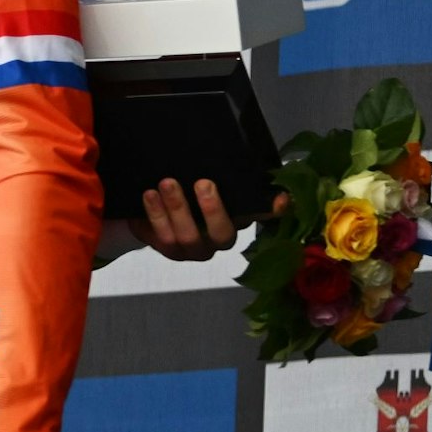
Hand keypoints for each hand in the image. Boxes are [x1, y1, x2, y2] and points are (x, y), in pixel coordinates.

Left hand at [131, 179, 288, 260]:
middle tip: (202, 182)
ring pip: (185, 237)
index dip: (270, 212)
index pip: (258, 219)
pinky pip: (158, 237)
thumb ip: (239, 188)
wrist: (152, 207)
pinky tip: (148, 196)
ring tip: (166, 184)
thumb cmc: (189, 195)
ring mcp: (187, 248)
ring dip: (176, 209)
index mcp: (233, 225)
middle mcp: (214, 243)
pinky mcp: (161, 246)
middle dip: (212, 209)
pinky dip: (153, 215)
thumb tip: (282, 196)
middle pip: (220, 235)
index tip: (280, 199)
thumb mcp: (214, 187)